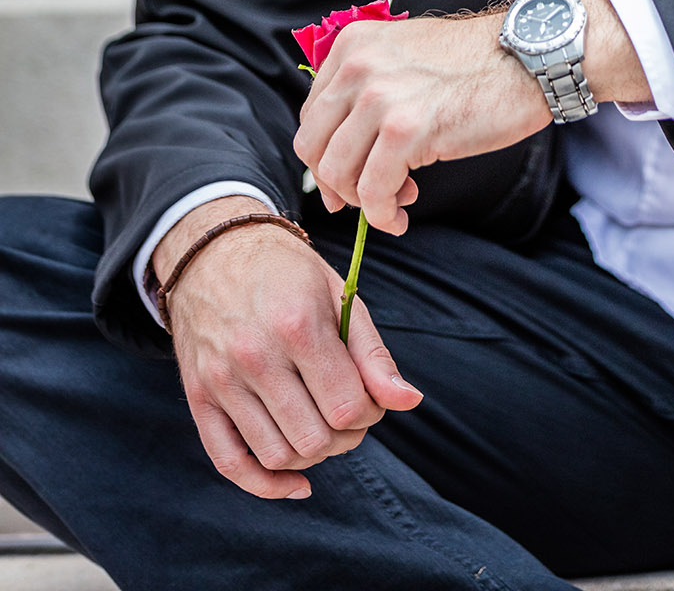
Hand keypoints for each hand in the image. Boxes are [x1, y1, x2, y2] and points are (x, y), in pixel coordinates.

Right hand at [157, 197, 421, 499]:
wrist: (214, 252)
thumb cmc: (287, 273)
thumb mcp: (339, 295)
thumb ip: (373, 353)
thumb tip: (409, 401)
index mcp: (298, 325)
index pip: (348, 407)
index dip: (371, 412)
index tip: (370, 395)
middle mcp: (255, 357)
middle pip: (315, 440)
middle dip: (346, 436)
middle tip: (349, 410)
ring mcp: (222, 381)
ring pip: (279, 456)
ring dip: (312, 456)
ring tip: (323, 426)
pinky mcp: (199, 398)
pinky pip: (231, 463)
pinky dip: (266, 486)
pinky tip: (296, 483)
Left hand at [294, 10, 549, 232]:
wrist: (528, 58)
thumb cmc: (475, 63)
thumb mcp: (405, 55)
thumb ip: (369, 85)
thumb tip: (343, 146)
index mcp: (353, 45)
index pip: (312, 114)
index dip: (325, 154)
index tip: (347, 177)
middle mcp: (358, 66)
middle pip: (313, 145)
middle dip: (334, 183)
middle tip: (361, 199)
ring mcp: (379, 97)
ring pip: (337, 172)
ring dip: (361, 201)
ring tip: (394, 202)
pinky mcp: (406, 129)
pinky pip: (372, 191)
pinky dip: (382, 214)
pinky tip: (401, 215)